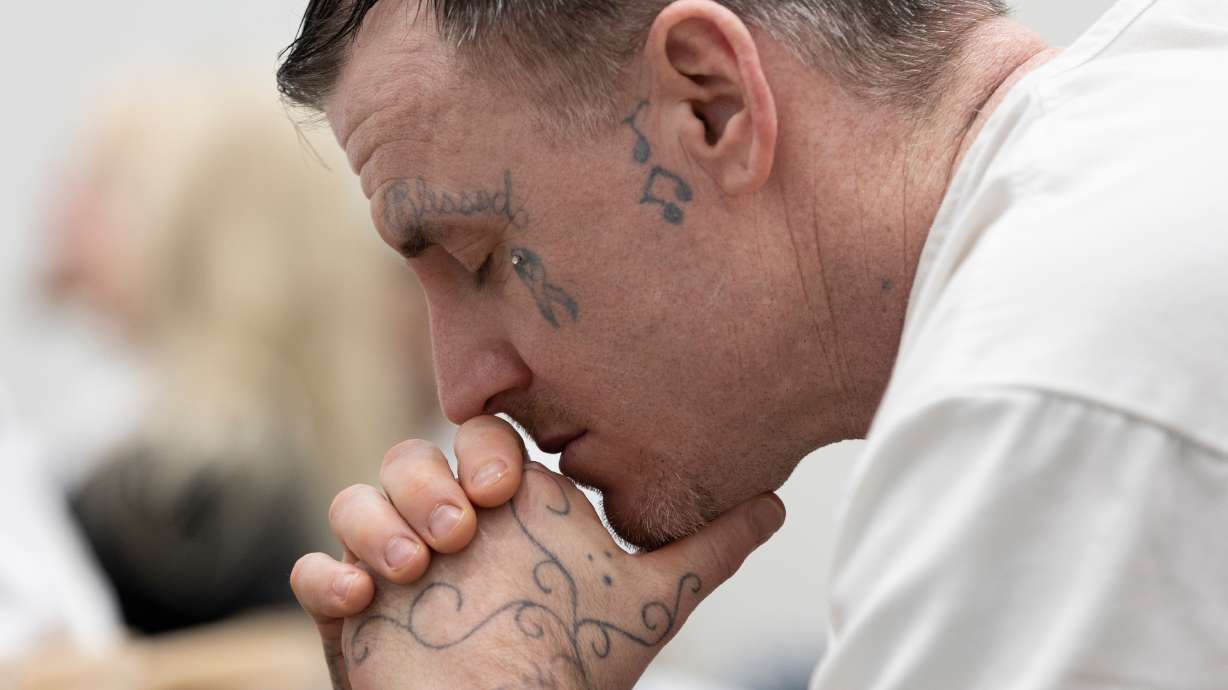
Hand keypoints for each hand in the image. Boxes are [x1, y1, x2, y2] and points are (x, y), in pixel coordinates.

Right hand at [340, 465, 785, 689]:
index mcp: (507, 511)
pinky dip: (326, 574)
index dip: (480, 445)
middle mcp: (451, 527)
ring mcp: (397, 565)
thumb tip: (777, 503)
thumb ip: (707, 550)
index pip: (478, 437)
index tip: (503, 486)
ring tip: (414, 569)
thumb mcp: (650, 602)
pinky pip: (315, 570)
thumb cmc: (583, 666)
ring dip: (377, 522)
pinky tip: (360, 601)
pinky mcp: (353, 610)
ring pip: (357, 499)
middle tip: (460, 532)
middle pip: (409, 458)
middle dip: (424, 482)